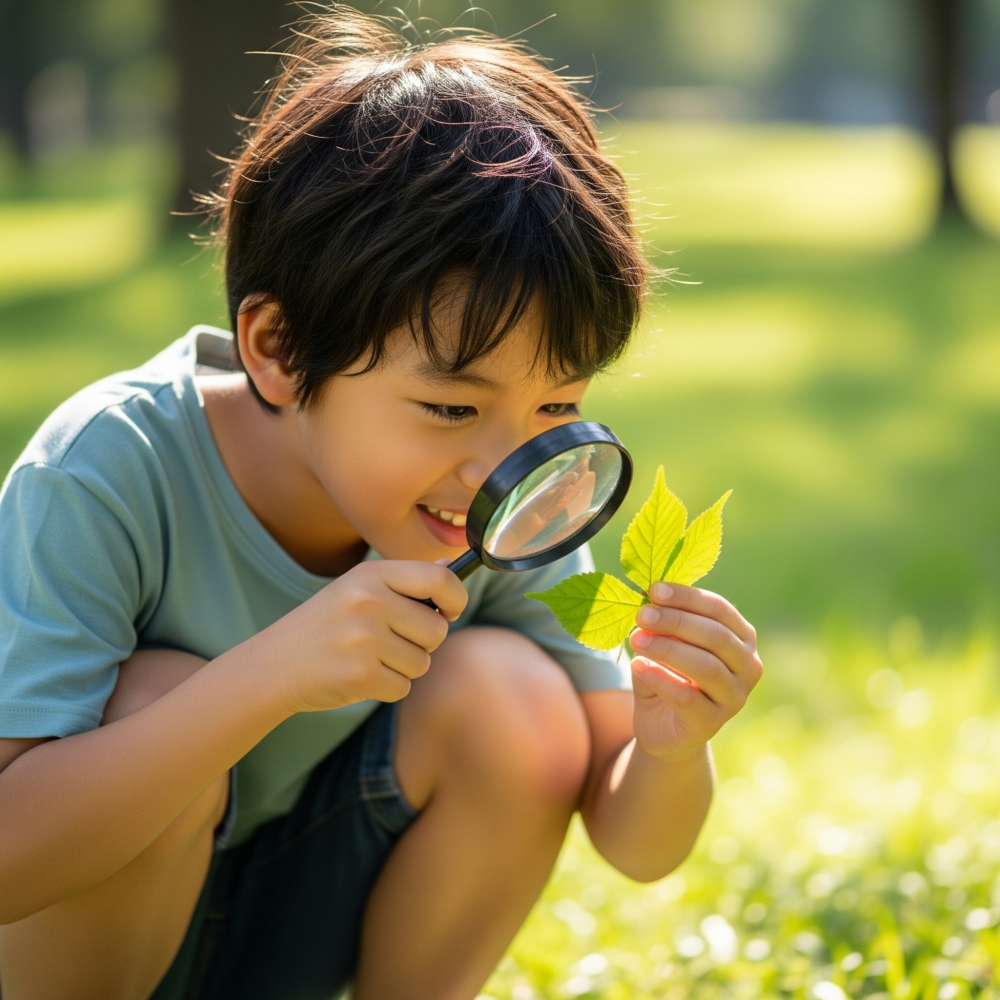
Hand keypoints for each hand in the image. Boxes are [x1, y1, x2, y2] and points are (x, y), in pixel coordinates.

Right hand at [254, 560, 467, 713]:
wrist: (275, 664)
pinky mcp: (360, 676)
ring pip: (422, 662)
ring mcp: (364, 640)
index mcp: (371, 575)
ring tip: (370, 657)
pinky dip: (388, 687)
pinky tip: (360, 675)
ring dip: (404, 667)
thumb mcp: (358, 587)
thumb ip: (405, 579)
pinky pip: (403, 687)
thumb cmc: (327, 624)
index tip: (451, 610)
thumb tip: (451, 566)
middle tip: (392, 640)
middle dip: (423, 641)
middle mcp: (369, 603)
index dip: (456, 597)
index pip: (439, 580)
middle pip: (437, 629)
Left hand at [627, 582, 761, 761]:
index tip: (655, 590)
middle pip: (715, 636)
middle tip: (642, 615)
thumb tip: (651, 599)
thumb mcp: (667, 643)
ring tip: (636, 639)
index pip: (719, 609)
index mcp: (742, 638)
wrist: (662, 727)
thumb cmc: (668, 674)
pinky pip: (686, 697)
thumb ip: (665, 623)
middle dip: (675, 621)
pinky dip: (660, 678)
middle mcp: (748, 666)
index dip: (687, 597)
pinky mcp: (711, 723)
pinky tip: (638, 665)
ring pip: (705, 666)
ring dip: (666, 649)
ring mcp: (734, 697)